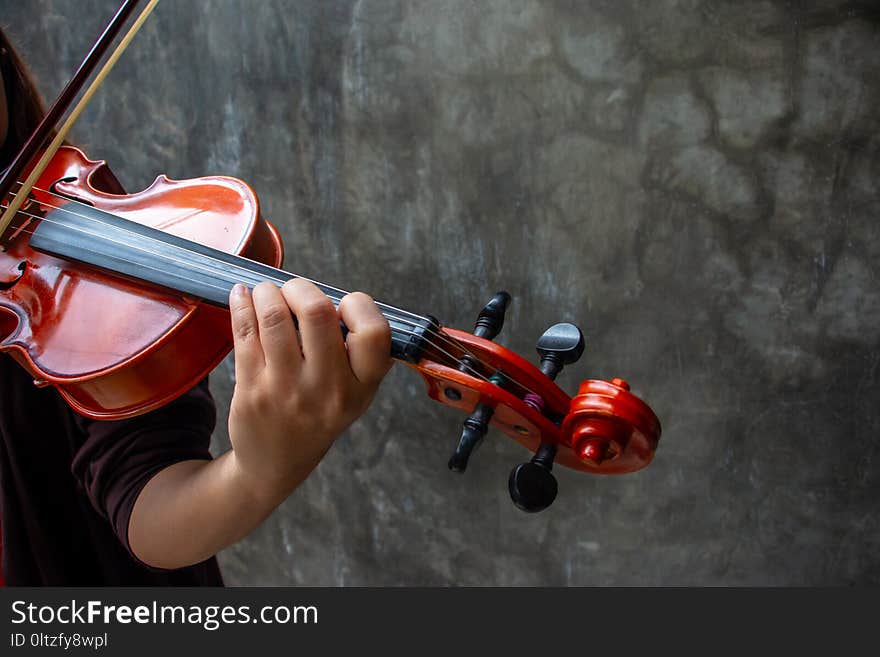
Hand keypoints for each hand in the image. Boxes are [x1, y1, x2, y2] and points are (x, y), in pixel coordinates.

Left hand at [227, 279, 391, 501]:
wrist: (277, 463)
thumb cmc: (318, 413)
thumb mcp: (355, 393)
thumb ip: (355, 351)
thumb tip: (327, 295)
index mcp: (362, 387)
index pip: (373, 332)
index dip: (358, 305)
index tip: (342, 306)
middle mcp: (328, 390)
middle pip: (317, 313)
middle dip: (301, 289)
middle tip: (294, 292)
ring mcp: (287, 391)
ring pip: (274, 318)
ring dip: (267, 293)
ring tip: (266, 292)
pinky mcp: (252, 391)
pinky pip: (244, 334)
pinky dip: (242, 305)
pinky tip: (241, 296)